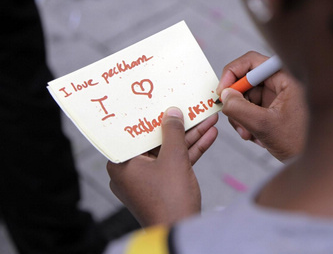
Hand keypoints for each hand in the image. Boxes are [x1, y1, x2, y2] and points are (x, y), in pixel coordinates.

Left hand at [106, 108, 217, 226]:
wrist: (180, 230)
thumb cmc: (169, 199)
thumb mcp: (174, 158)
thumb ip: (173, 132)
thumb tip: (172, 113)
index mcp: (122, 163)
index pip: (135, 132)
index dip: (151, 115)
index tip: (162, 101)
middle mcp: (131, 170)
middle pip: (156, 140)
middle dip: (179, 125)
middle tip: (191, 107)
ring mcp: (147, 179)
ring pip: (169, 150)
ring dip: (190, 136)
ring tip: (209, 119)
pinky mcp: (162, 186)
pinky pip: (175, 163)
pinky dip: (191, 151)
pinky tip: (210, 136)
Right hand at [218, 51, 308, 160]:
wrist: (315, 161)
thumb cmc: (300, 142)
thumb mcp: (265, 125)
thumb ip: (240, 109)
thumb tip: (224, 95)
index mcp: (286, 77)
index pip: (251, 62)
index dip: (232, 73)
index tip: (222, 92)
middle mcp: (281, 83)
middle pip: (245, 81)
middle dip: (236, 102)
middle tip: (235, 120)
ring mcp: (277, 96)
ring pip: (246, 97)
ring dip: (241, 117)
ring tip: (249, 134)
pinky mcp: (273, 109)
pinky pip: (251, 110)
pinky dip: (247, 123)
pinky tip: (256, 137)